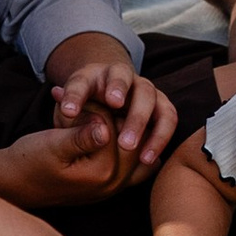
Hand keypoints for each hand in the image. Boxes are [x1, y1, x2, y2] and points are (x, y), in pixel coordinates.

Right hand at [0, 115, 136, 211]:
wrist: (16, 184)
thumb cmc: (30, 161)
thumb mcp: (52, 145)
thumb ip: (81, 137)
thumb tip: (106, 130)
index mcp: (102, 172)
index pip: (115, 125)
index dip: (93, 110)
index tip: (68, 111)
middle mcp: (114, 183)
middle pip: (130, 135)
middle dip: (108, 119)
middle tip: (77, 117)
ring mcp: (115, 187)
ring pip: (137, 148)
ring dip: (119, 130)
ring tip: (88, 126)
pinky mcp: (110, 185)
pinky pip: (135, 163)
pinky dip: (125, 147)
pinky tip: (103, 137)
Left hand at [47, 47, 178, 180]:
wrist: (107, 99)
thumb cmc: (85, 107)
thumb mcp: (69, 107)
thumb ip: (68, 108)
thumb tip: (68, 112)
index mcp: (94, 75)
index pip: (83, 81)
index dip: (76, 96)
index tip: (69, 112)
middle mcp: (125, 77)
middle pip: (129, 86)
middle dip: (120, 109)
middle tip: (116, 138)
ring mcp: (146, 89)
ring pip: (152, 100)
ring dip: (142, 124)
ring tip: (129, 149)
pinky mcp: (161, 105)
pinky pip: (167, 119)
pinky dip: (159, 138)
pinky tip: (146, 160)